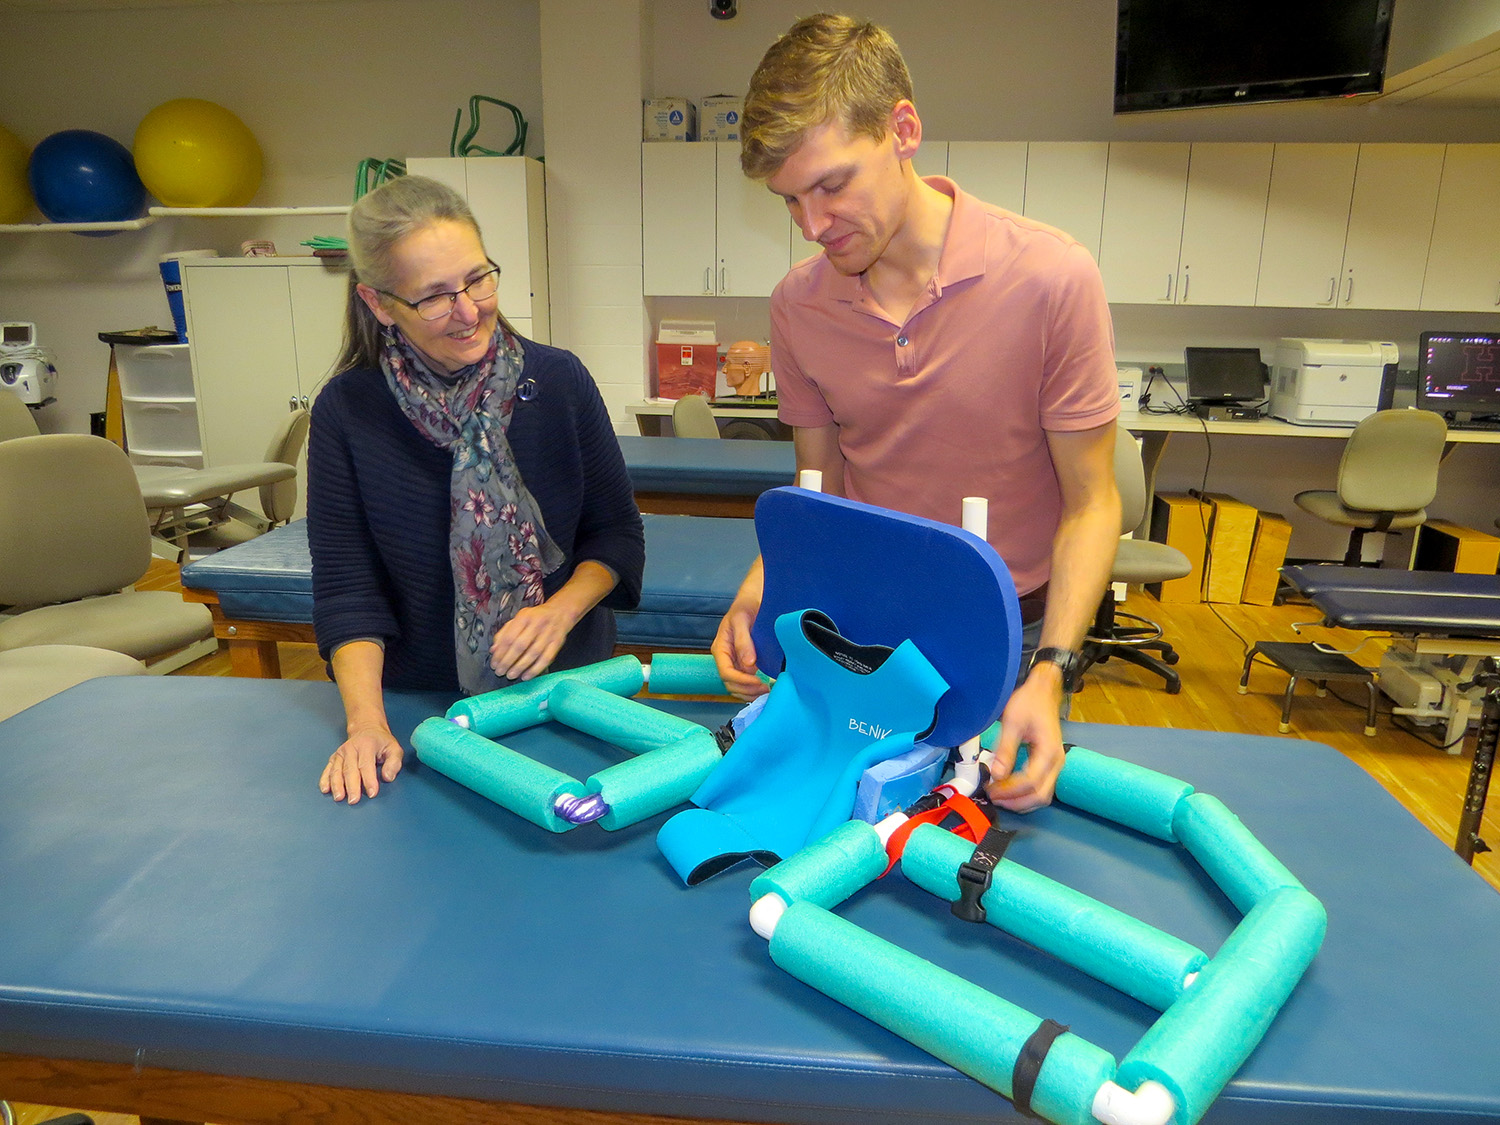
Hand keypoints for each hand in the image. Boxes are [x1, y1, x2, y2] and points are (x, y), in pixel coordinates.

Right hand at [320, 724, 403, 803]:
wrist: (366, 729)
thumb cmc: (381, 742)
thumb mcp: (394, 748)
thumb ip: (394, 763)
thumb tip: (387, 777)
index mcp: (367, 745)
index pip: (367, 765)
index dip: (369, 780)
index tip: (372, 793)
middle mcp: (351, 748)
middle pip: (350, 770)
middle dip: (352, 786)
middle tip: (354, 800)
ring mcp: (340, 753)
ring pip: (337, 770)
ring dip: (337, 785)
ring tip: (339, 798)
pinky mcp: (334, 758)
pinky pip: (328, 769)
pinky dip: (325, 780)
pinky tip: (325, 789)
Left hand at [490, 601, 573, 681]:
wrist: (560, 612)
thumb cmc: (535, 618)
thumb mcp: (518, 619)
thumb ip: (504, 633)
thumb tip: (494, 650)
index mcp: (524, 617)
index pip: (509, 637)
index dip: (500, 653)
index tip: (494, 663)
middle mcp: (537, 624)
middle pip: (520, 646)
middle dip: (508, 662)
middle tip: (500, 672)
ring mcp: (549, 634)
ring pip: (533, 654)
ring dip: (520, 667)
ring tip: (511, 675)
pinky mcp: (557, 643)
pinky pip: (546, 659)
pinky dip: (535, 670)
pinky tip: (526, 676)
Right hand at [712, 594, 769, 699]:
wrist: (753, 600)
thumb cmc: (745, 606)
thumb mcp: (742, 620)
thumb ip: (743, 641)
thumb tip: (748, 664)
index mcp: (720, 648)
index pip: (726, 672)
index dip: (742, 681)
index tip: (759, 681)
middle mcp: (725, 658)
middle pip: (730, 684)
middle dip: (747, 690)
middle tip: (765, 690)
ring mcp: (734, 662)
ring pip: (736, 686)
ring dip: (750, 693)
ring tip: (766, 692)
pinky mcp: (743, 663)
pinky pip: (745, 682)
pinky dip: (753, 689)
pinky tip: (765, 688)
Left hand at [985, 669, 1065, 811]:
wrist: (1043, 691)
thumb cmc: (1028, 702)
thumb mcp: (1013, 723)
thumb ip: (1005, 750)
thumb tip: (996, 775)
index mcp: (1049, 751)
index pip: (1030, 782)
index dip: (1009, 790)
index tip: (990, 789)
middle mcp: (1057, 762)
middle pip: (1040, 795)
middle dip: (1016, 801)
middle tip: (993, 797)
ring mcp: (1056, 765)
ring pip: (1043, 795)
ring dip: (1021, 801)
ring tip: (999, 797)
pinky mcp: (1050, 764)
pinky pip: (1042, 788)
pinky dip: (1026, 795)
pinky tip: (1009, 791)